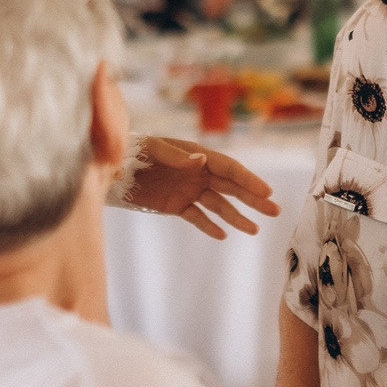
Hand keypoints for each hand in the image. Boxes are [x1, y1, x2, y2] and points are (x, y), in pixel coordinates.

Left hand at [123, 138, 281, 237]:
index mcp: (196, 155)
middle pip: (231, 187)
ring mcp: (189, 190)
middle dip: (253, 199)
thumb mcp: (153, 150)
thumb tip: (203, 159)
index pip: (229, 168)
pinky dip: (209, 226)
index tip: (266, 192)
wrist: (110, 169)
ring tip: (255, 230)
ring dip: (237, 217)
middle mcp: (198, 172)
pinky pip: (197, 217)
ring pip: (219, 205)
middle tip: (275, 210)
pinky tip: (223, 235)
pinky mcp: (176, 205)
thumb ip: (177, 156)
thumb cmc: (132, 152)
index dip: (248, 180)